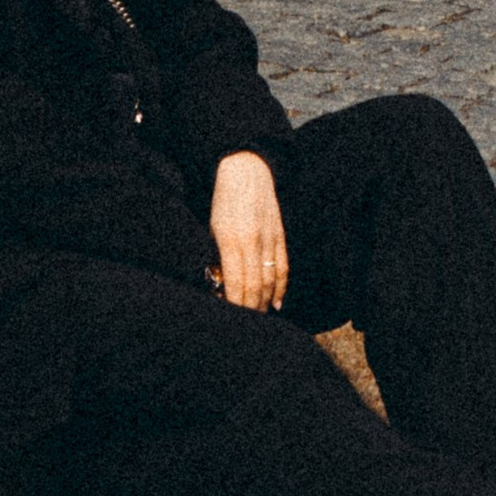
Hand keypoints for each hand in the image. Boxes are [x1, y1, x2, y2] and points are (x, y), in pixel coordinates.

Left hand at [209, 151, 289, 312]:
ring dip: (264, 302)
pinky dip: (281, 288)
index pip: (236, 282)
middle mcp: (252, 242)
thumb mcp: (212, 228)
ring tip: (258, 317)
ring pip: (270, 280)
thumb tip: (219, 284)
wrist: (247, 171)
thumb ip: (218, 256)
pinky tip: (277, 303)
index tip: (231, 317)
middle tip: (245, 324)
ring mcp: (269, 239)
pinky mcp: (280, 236)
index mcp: (231, 240)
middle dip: (250, 308)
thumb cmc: (223, 201)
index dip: (235, 304)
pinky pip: (282, 267)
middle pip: (255, 286)